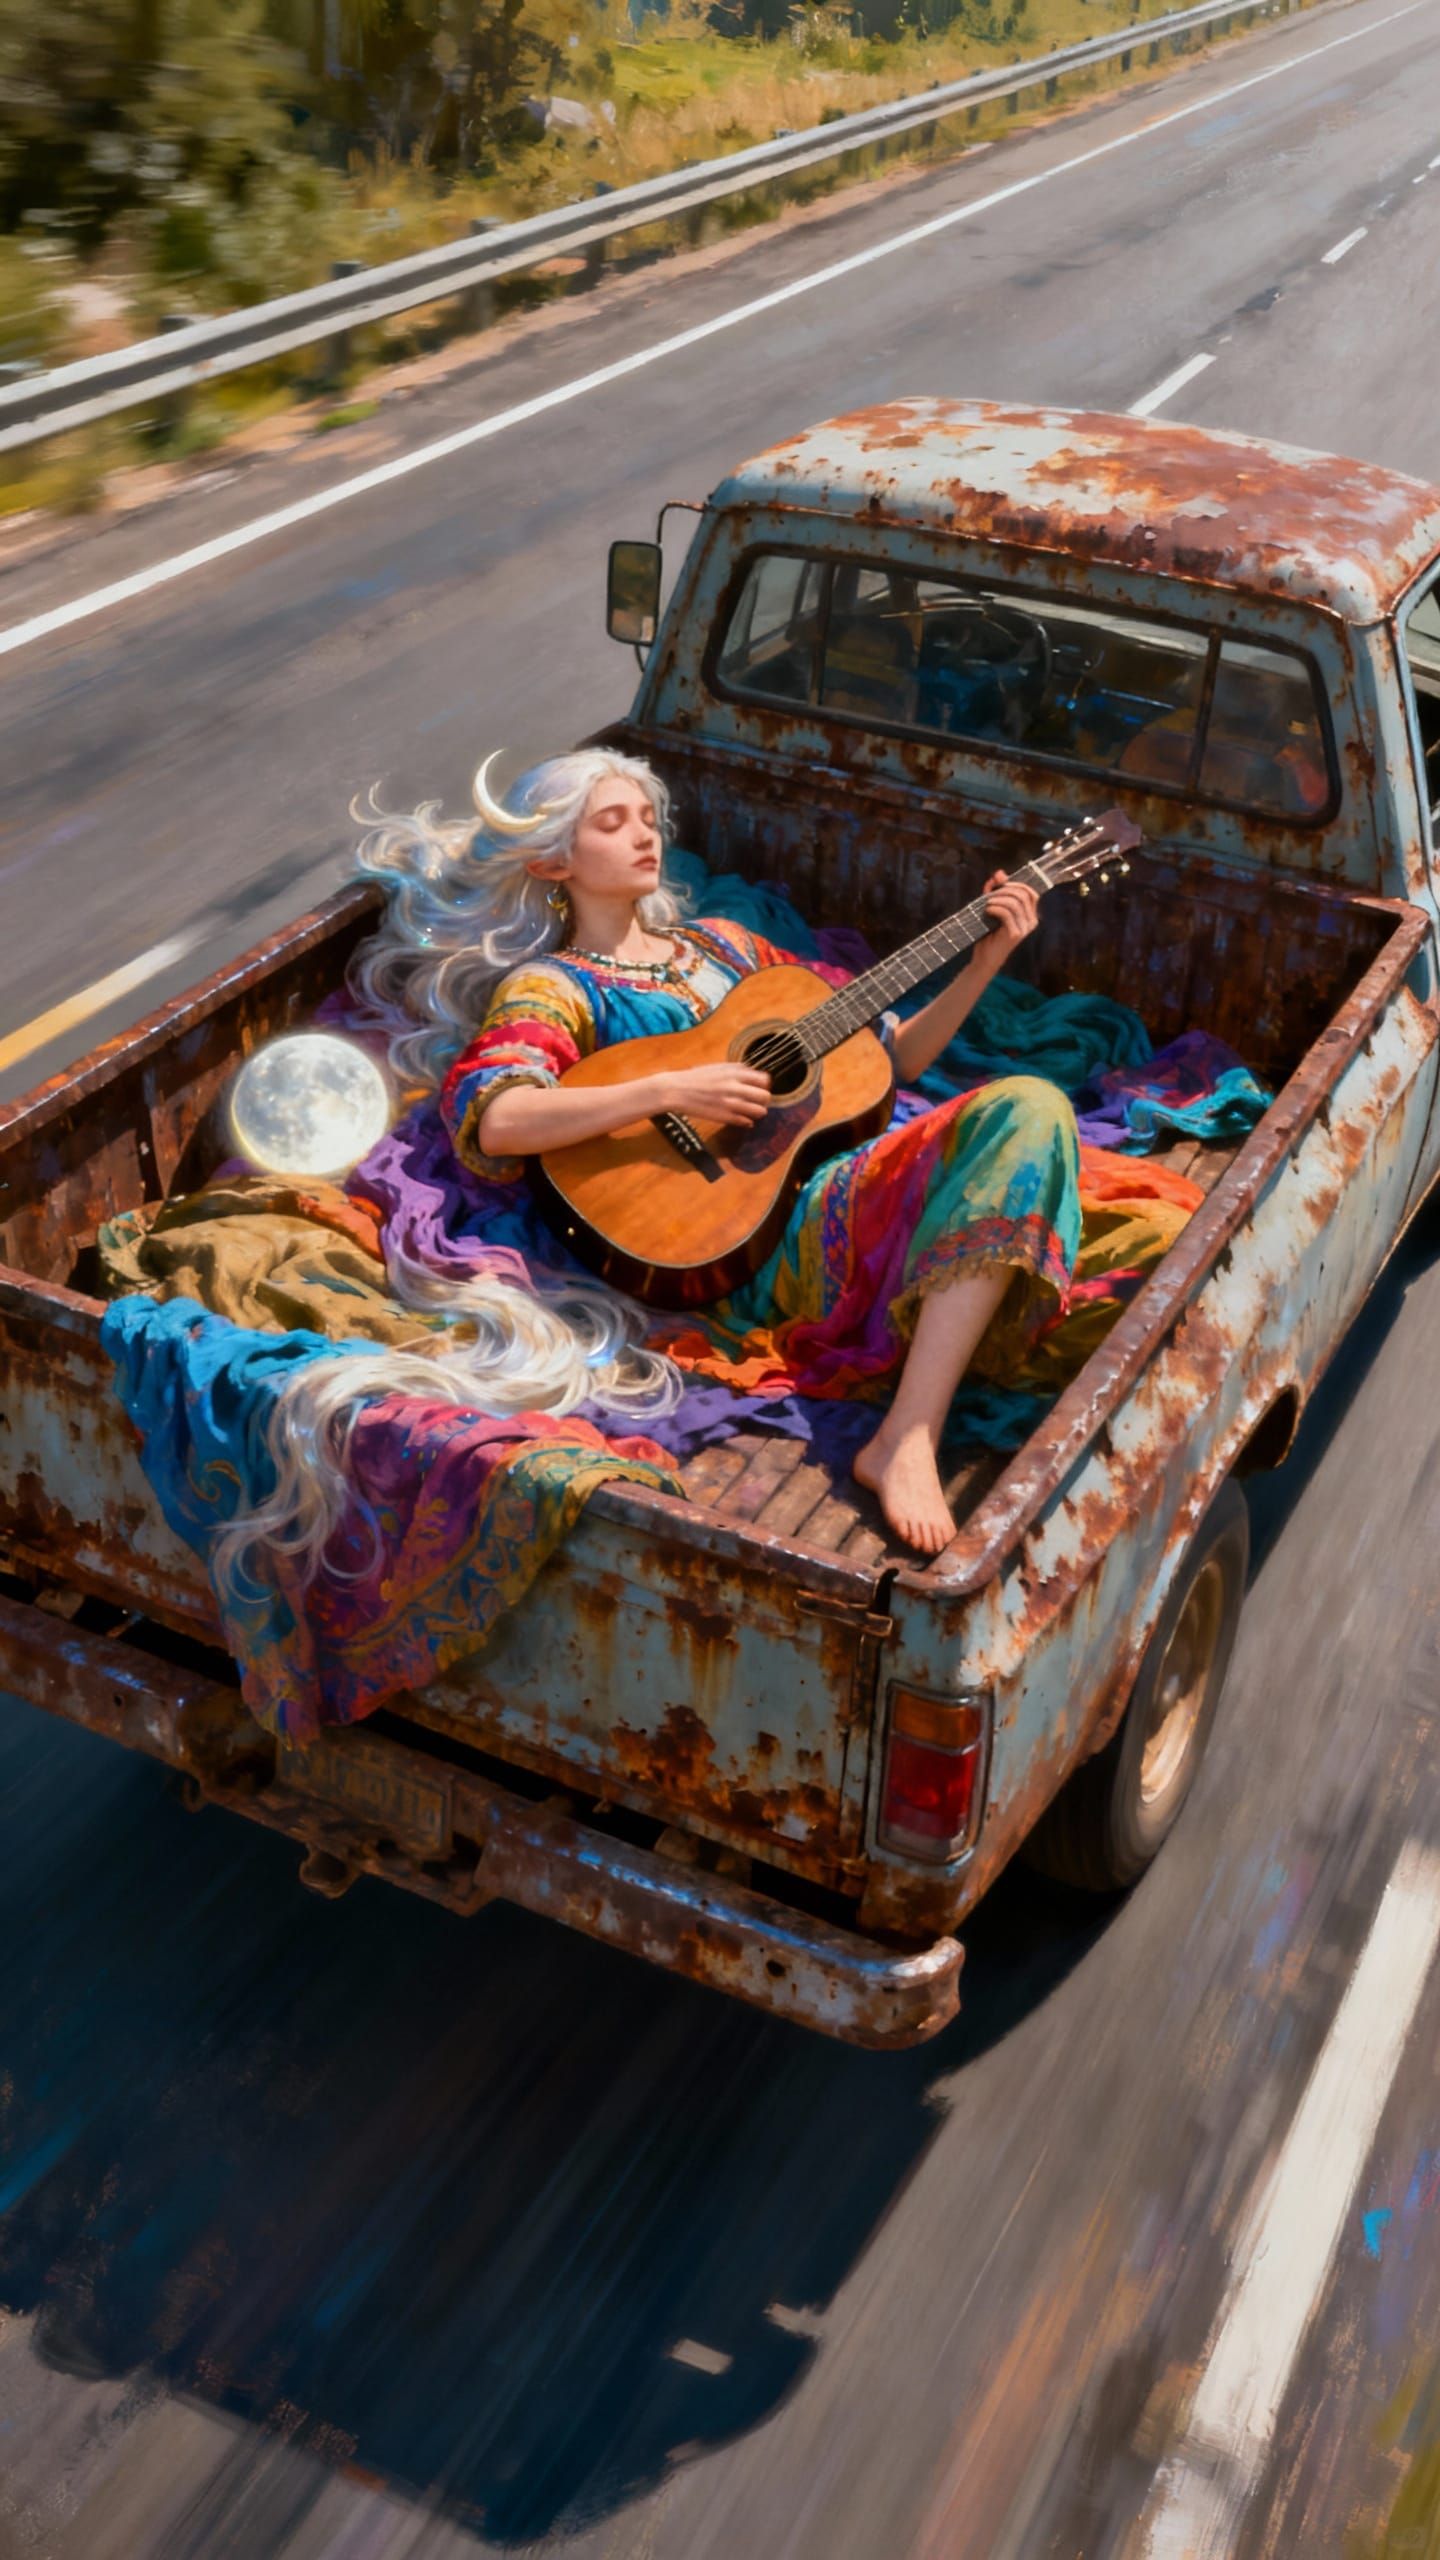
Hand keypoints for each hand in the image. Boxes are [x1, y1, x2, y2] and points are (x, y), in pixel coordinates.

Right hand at [653, 1061, 771, 1125]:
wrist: (677, 1090)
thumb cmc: (696, 1077)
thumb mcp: (719, 1066)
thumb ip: (738, 1069)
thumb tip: (754, 1073)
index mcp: (735, 1073)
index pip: (764, 1080)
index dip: (763, 1085)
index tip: (759, 1087)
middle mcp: (735, 1088)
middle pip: (765, 1096)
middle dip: (763, 1099)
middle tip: (756, 1101)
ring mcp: (731, 1104)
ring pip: (759, 1111)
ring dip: (757, 1111)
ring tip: (750, 1110)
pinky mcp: (724, 1117)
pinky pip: (746, 1122)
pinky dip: (747, 1121)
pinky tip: (742, 1118)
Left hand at [981, 869, 1040, 959]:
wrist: (985, 957)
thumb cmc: (989, 932)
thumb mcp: (992, 906)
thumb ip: (996, 890)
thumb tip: (999, 873)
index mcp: (1030, 915)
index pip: (1030, 892)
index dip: (1016, 884)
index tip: (1000, 882)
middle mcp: (1031, 922)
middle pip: (1023, 895)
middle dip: (1005, 889)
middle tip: (989, 893)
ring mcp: (1025, 928)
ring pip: (1015, 903)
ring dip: (998, 899)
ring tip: (986, 903)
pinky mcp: (1015, 934)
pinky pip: (1007, 913)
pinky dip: (995, 908)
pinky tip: (987, 910)